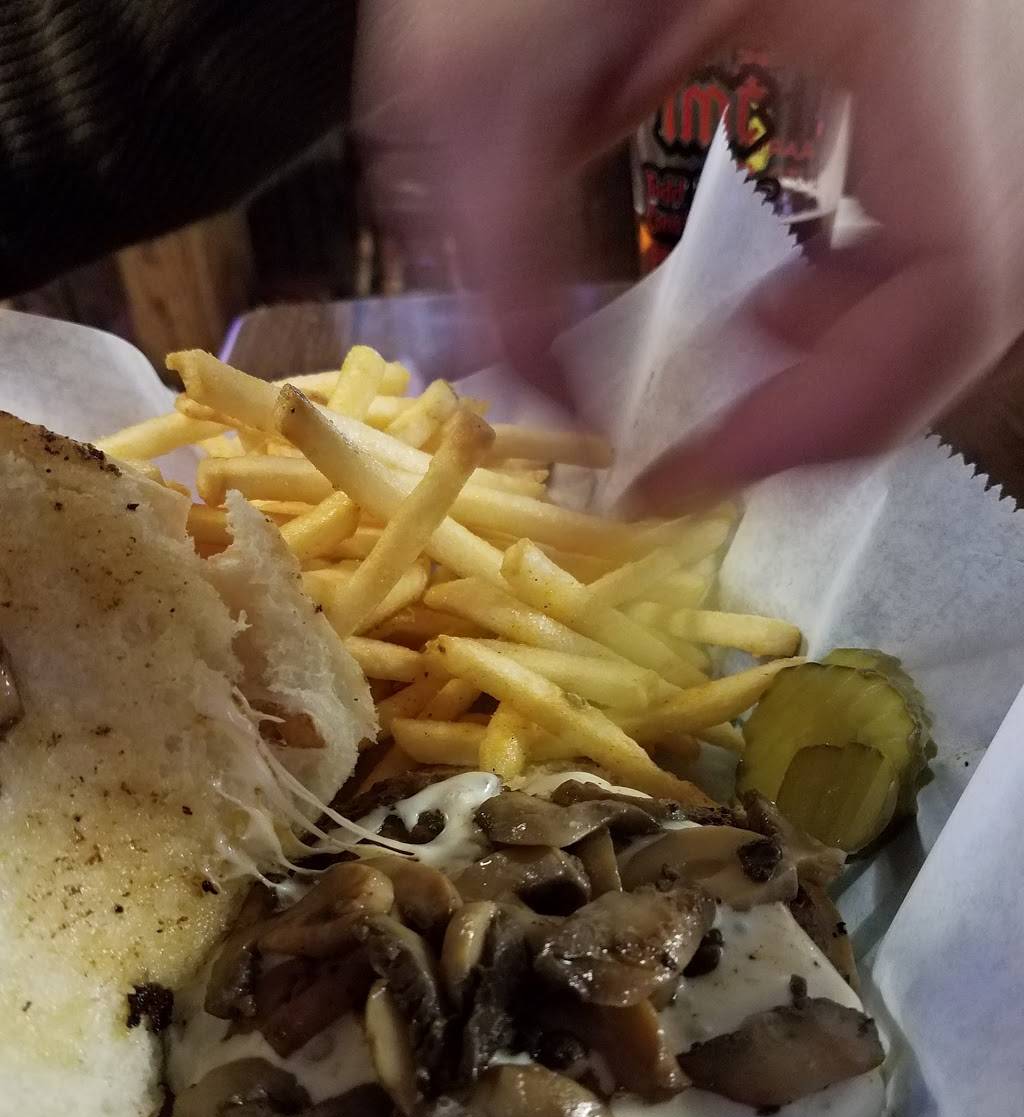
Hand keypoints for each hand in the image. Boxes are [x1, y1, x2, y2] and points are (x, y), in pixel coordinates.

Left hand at [358, 1, 1023, 505]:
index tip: (685, 474)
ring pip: (967, 255)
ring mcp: (952, 45)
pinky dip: (848, 284)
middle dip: (838, 402)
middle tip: (712, 444)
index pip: (955, 281)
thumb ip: (495, 230)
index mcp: (907, 14)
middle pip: (979, 285)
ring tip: (742, 358)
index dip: (825, 422)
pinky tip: (767, 288)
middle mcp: (968, 36)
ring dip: (853, 349)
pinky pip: (924, 205)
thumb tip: (527, 393)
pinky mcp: (905, 49)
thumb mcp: (479, 44)